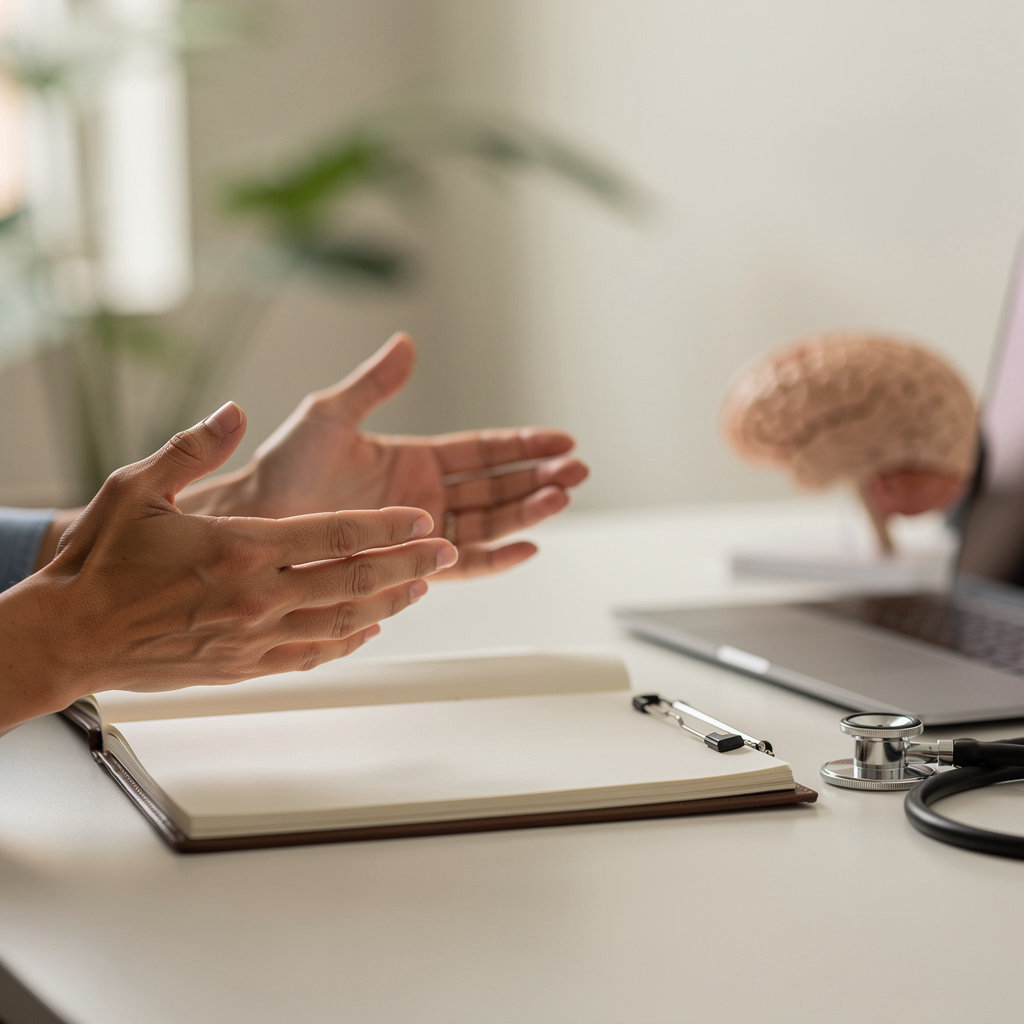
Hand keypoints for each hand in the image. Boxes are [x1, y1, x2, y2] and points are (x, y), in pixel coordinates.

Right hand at [0, 402, 455, 731]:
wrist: (69, 634)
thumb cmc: (100, 562)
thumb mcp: (137, 487)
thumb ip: (192, 448)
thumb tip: (234, 412)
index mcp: (240, 548)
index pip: (335, 535)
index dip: (386, 528)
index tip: (422, 522)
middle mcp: (257, 596)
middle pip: (353, 580)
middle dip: (408, 565)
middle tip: (446, 554)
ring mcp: (254, 637)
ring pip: (342, 623)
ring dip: (388, 604)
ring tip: (421, 588)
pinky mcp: (244, 666)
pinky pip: (311, 656)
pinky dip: (347, 642)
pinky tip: (368, 630)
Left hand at [182, 333, 587, 578]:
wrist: (255, 524)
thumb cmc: (283, 469)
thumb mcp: (330, 416)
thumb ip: (374, 385)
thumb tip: (407, 344)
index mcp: (413, 459)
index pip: (481, 451)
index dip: (523, 445)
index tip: (561, 440)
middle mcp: (423, 495)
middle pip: (496, 486)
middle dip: (538, 477)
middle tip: (577, 471)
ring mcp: (419, 531)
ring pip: (488, 522)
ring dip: (526, 512)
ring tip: (560, 499)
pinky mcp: (409, 562)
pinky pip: (462, 564)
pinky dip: (496, 558)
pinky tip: (527, 548)